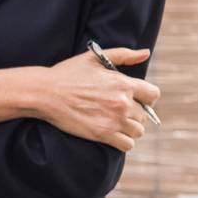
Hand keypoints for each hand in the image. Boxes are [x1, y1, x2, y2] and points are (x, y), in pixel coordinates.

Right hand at [40, 47, 160, 151]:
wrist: (44, 93)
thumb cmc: (67, 74)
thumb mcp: (94, 58)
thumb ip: (123, 55)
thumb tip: (146, 52)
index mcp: (123, 83)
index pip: (153, 95)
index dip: (147, 99)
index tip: (137, 101)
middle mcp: (122, 102)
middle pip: (144, 115)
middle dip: (133, 114)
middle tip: (117, 112)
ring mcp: (114, 120)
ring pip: (137, 131)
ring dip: (128, 129)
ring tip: (114, 124)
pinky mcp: (103, 134)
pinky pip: (128, 145)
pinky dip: (123, 142)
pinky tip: (112, 135)